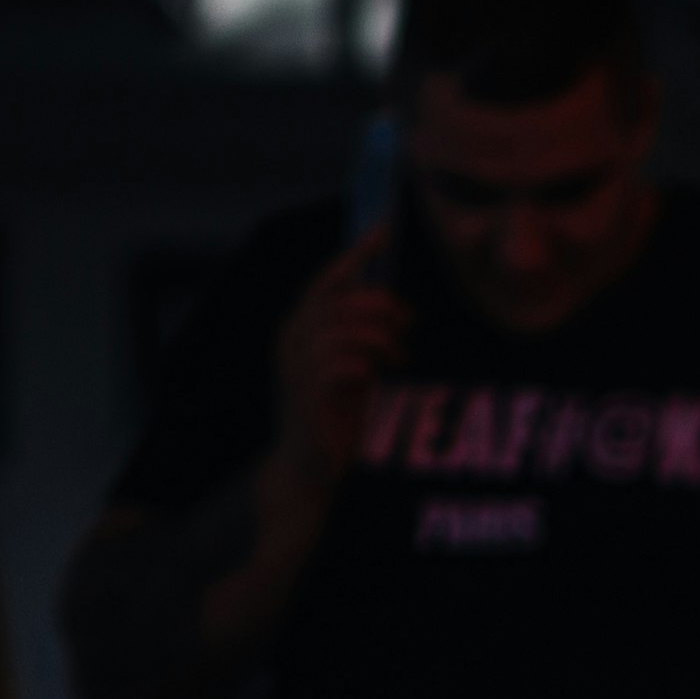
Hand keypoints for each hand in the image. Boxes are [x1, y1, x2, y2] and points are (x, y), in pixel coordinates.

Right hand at [265, 224, 407, 496]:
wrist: (310, 467)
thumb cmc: (336, 416)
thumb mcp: (355, 368)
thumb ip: (364, 336)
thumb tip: (395, 307)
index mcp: (301, 327)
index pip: (327, 279)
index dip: (356, 252)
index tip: (386, 231)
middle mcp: (292, 339)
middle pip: (339, 298)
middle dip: (381, 304)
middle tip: (408, 324)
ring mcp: (297, 364)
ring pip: (343, 326)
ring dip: (381, 338)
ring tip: (397, 358)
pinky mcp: (308, 392)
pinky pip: (342, 360)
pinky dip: (368, 363)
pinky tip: (379, 376)